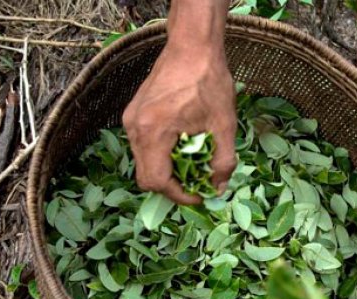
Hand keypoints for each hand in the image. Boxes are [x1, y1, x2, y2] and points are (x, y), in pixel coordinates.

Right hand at [122, 43, 236, 203]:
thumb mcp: (225, 125)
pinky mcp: (133, 113)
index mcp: (153, 132)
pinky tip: (183, 144)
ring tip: (193, 161)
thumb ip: (222, 161)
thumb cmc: (209, 81)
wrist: (192, 45)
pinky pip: (143, 145)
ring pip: (143, 161)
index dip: (179, 195)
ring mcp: (130, 120)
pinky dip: (161, 153)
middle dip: (172, 185)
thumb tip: (218, 188)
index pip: (156, 181)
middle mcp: (134, 128)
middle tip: (197, 182)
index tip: (199, 194)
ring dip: (167, 169)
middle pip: (146, 176)